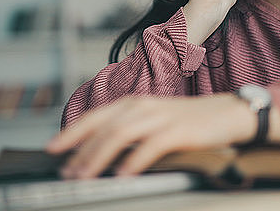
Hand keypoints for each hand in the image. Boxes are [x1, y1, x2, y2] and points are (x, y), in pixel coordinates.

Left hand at [45, 94, 256, 178]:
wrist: (227, 113)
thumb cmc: (188, 120)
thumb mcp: (152, 120)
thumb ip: (128, 130)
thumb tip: (100, 152)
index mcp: (133, 103)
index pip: (94, 117)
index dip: (71, 132)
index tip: (52, 148)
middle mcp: (142, 106)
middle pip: (103, 127)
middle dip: (80, 151)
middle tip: (66, 172)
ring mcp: (160, 116)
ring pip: (120, 134)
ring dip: (99, 157)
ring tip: (86, 176)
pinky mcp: (178, 130)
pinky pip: (150, 146)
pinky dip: (133, 161)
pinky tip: (122, 175)